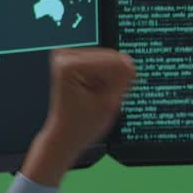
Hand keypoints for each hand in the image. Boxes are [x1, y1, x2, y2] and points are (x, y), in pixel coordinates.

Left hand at [21, 48, 135, 186]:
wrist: (65, 135)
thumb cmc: (80, 125)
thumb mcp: (109, 103)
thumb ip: (123, 78)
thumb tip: (128, 61)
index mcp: (69, 65)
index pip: (113, 62)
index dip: (121, 82)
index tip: (113, 97)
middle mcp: (64, 56)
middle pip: (110, 58)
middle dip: (113, 80)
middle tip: (103, 98)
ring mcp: (67, 57)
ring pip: (108, 59)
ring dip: (108, 79)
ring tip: (96, 95)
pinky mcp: (72, 60)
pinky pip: (101, 62)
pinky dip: (103, 78)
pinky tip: (94, 90)